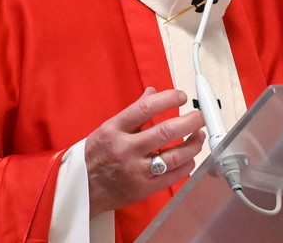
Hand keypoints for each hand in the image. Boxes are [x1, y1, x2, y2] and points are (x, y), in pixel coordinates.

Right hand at [85, 87, 205, 216]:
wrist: (82, 189)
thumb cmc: (96, 156)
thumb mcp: (108, 128)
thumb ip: (134, 111)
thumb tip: (153, 92)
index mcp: (114, 129)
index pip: (146, 108)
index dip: (168, 99)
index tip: (181, 96)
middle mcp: (126, 148)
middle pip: (166, 132)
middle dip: (190, 121)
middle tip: (200, 117)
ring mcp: (136, 170)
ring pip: (175, 156)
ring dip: (193, 144)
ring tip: (199, 136)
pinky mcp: (144, 188)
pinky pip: (174, 176)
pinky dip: (187, 164)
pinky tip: (190, 157)